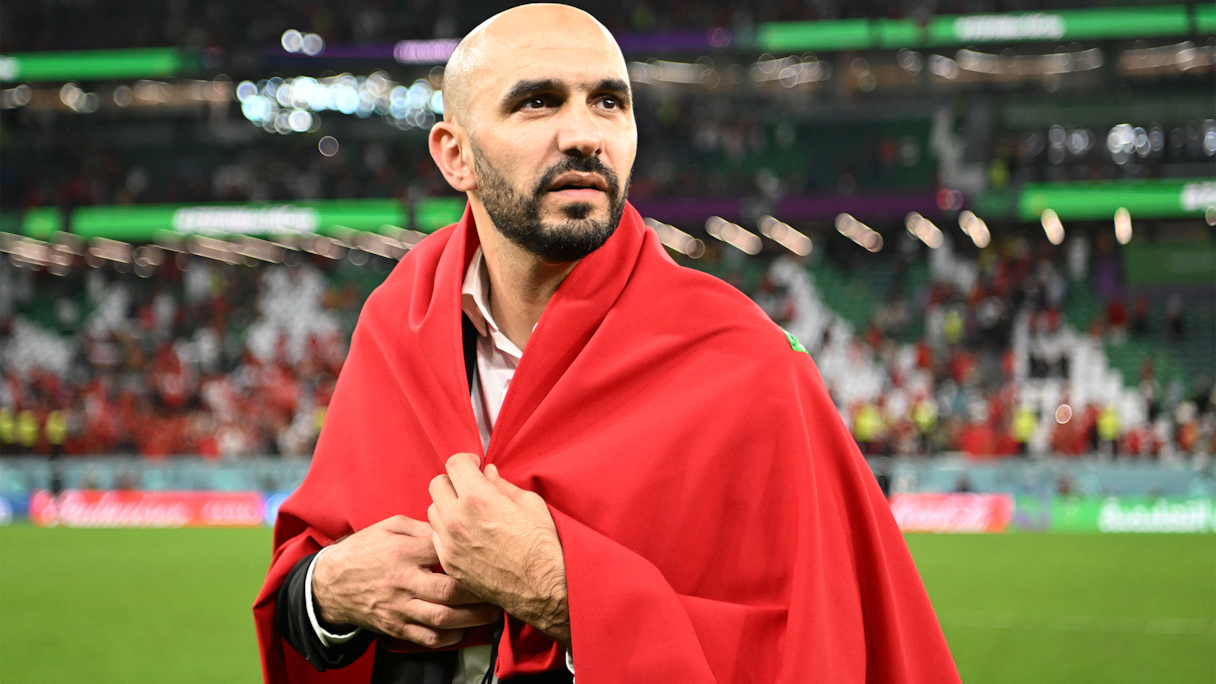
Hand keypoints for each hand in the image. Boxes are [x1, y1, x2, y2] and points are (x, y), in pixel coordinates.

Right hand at [311, 515, 502, 647]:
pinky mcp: (395, 627)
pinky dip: (449, 638)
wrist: (330, 583)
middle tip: (498, 588)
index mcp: (402, 551)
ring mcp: (398, 607)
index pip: (443, 550)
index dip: (468, 551)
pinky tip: (465, 629)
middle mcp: (402, 581)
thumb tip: (451, 529)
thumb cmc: (364, 550)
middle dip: (479, 592)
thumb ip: (421, 527)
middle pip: (448, 590)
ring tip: (492, 612)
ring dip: (472, 618)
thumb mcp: (389, 526)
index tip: (487, 552)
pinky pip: (427, 638)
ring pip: (441, 618)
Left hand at [428, 454, 569, 645]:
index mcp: (477, 498)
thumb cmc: (542, 544)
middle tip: (470, 487)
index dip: (466, 461)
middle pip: (437, 484)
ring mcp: (450, 543)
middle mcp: (457, 518)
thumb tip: (487, 474)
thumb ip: (502, 485)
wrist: (542, 588)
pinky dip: (447, 531)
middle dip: (454, 481)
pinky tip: (466, 534)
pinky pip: (436, 537)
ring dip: (447, 506)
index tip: (474, 466)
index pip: (454, 464)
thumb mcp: (529, 504)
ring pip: (432, 511)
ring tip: (468, 512)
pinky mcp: (449, 563)